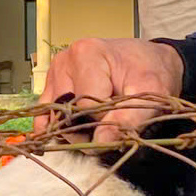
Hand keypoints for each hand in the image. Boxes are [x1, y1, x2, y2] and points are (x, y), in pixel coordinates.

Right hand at [40, 38, 184, 134]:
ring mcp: (54, 74)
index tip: (123, 117)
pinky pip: (44, 113)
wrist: (148, 60)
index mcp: (85, 54)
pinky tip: (64, 138)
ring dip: (74, 130)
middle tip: (111, 128)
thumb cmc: (150, 71)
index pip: (85, 106)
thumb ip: (128, 118)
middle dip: (87, 129)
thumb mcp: (151, 92)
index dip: (105, 120)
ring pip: (54, 116)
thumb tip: (100, 141)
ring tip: (98, 125)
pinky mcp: (52, 86)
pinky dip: (54, 128)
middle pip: (66, 112)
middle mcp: (63, 61)